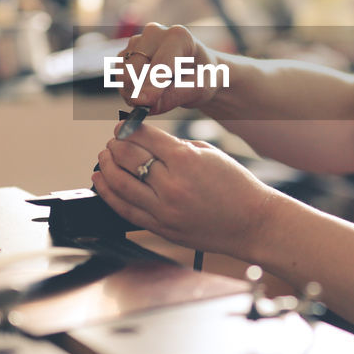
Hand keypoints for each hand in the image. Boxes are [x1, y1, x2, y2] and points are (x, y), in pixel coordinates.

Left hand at [92, 121, 278, 257]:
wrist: (252, 223)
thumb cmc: (236, 186)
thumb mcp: (209, 154)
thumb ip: (176, 147)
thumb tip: (145, 141)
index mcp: (185, 160)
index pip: (143, 137)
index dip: (128, 128)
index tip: (122, 126)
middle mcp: (171, 185)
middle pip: (127, 158)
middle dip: (116, 145)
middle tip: (113, 142)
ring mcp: (164, 209)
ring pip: (120, 184)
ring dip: (107, 167)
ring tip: (104, 157)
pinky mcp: (161, 228)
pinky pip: (125, 210)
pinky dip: (108, 194)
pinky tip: (100, 181)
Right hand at [118, 23, 221, 114]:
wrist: (197, 69)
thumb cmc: (202, 76)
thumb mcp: (200, 89)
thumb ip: (175, 96)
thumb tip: (146, 105)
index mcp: (179, 36)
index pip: (160, 64)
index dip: (151, 85)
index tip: (143, 103)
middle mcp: (155, 33)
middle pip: (134, 67)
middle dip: (138, 91)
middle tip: (148, 107)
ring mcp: (137, 41)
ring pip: (122, 72)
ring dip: (132, 92)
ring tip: (152, 99)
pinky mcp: (126, 52)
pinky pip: (118, 76)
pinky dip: (128, 90)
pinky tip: (144, 92)